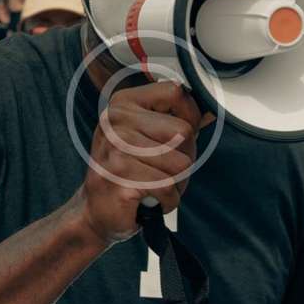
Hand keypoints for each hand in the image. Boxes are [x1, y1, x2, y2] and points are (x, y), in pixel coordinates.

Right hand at [79, 82, 204, 245]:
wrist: (95, 210)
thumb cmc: (125, 171)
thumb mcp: (141, 134)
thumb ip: (169, 119)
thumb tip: (208, 113)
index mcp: (123, 104)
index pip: (175, 93)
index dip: (191, 116)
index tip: (183, 135)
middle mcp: (116, 122)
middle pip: (184, 132)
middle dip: (186, 158)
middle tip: (167, 171)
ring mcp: (117, 150)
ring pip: (181, 164)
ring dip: (178, 183)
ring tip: (158, 187)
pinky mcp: (122, 179)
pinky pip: (169, 187)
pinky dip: (168, 200)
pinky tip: (153, 200)